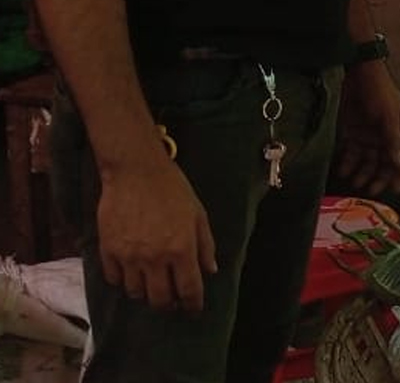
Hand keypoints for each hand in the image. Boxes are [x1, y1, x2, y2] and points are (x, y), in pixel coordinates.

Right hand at [96, 160, 217, 310]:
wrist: (136, 172)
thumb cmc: (173, 190)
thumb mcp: (198, 215)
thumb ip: (205, 245)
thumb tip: (210, 270)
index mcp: (181, 249)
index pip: (188, 289)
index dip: (192, 304)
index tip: (193, 310)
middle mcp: (155, 258)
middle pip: (160, 299)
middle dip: (168, 305)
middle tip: (171, 301)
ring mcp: (128, 256)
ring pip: (135, 293)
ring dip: (145, 293)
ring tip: (151, 286)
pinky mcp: (107, 250)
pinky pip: (113, 279)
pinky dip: (122, 281)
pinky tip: (130, 274)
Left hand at [333, 63, 399, 198]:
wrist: (356, 72)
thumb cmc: (378, 89)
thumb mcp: (388, 114)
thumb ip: (393, 139)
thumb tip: (399, 163)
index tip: (394, 189)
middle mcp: (386, 136)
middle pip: (385, 163)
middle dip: (378, 177)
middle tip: (369, 191)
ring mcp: (369, 135)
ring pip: (367, 161)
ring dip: (361, 173)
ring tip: (353, 182)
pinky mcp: (352, 132)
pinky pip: (350, 153)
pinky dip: (347, 163)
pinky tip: (341, 170)